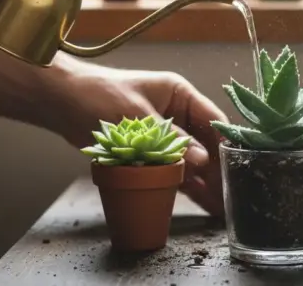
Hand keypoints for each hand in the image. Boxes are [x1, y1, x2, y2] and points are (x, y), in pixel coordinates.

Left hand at [47, 58, 227, 217]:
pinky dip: (185, 184)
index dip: (227, 144)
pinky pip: (173, 169)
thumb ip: (171, 141)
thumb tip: (202, 161)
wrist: (61, 101)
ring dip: (205, 182)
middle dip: (218, 170)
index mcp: (179, 95)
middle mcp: (177, 114)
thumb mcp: (138, 117)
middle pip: (205, 144)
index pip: (213, 120)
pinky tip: (201, 201)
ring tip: (222, 207)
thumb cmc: (98, 96)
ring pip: (191, 160)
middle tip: (232, 197)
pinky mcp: (149, 151)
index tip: (242, 167)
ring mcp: (164, 134)